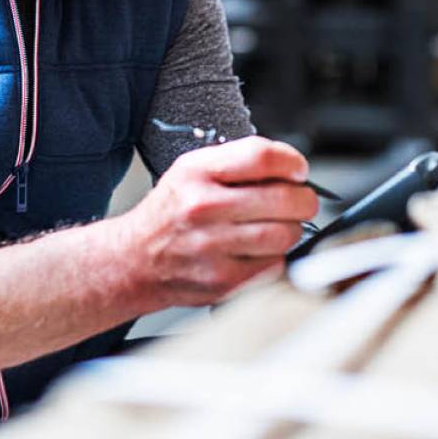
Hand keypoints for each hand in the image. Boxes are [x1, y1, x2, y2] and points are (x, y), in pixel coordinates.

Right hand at [116, 135, 318, 307]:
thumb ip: (238, 163)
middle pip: (283, 198)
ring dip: (291, 230)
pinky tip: (257, 251)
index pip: (262, 157)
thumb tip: (291, 170)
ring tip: (276, 226)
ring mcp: (213, 247)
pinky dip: (275, 257)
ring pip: (285, 235)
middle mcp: (203, 208)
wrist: (134, 261)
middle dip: (303, 199)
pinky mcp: (223, 281)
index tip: (298, 170)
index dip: (292, 162)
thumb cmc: (170, 213)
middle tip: (300, 201)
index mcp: (197, 173)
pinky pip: (275, 265)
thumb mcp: (191, 171)